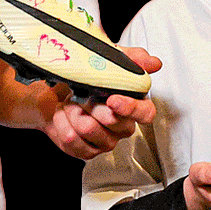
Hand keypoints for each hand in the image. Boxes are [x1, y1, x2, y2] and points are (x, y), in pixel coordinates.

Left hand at [36, 47, 161, 160]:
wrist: (58, 90)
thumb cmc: (85, 78)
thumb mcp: (109, 59)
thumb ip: (132, 59)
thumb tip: (153, 63)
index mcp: (133, 105)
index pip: (145, 113)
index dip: (130, 108)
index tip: (113, 100)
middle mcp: (122, 125)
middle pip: (112, 121)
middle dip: (90, 102)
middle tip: (82, 92)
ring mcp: (106, 141)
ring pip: (88, 128)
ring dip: (72, 110)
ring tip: (72, 101)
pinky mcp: (86, 151)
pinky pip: (71, 139)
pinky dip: (61, 121)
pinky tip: (64, 113)